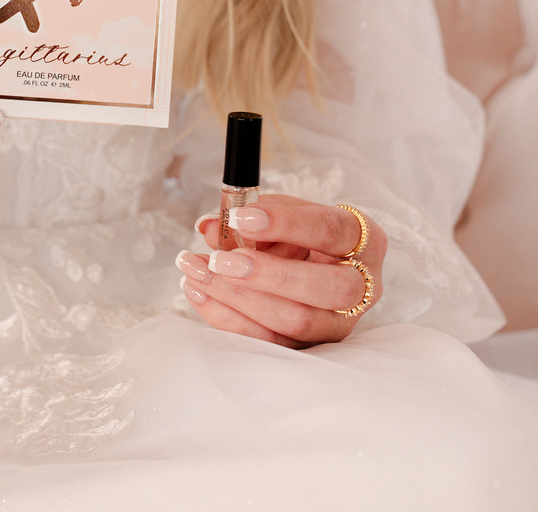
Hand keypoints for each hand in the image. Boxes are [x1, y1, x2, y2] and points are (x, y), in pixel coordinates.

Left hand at [176, 196, 385, 347]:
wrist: (315, 264)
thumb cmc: (300, 234)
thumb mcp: (283, 213)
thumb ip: (250, 215)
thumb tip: (210, 227)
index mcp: (364, 241)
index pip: (330, 230)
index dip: (285, 223)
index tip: (241, 218)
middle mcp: (361, 287)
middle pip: (326, 288)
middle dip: (267, 275)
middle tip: (220, 260)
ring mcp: (338, 323)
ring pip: (296, 321)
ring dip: (237, 298)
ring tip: (197, 272)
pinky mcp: (310, 347)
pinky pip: (269, 342)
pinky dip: (227, 317)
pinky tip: (199, 292)